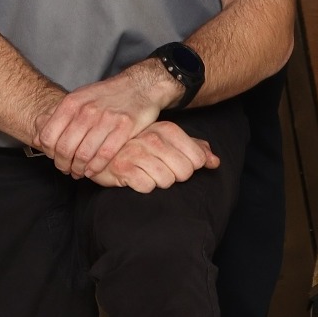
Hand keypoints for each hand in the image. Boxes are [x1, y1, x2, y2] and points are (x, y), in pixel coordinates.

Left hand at [36, 58, 182, 179]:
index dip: (49, 152)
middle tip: (66, 169)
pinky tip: (92, 170)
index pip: (48, 135)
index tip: (54, 157)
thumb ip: (59, 117)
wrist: (140, 85)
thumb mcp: (79, 98)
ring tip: (79, 172)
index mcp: (72, 102)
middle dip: (63, 164)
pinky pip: (104, 155)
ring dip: (79, 169)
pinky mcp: (124, 128)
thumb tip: (38, 138)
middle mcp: (87, 110)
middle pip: (65, 148)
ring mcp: (106, 119)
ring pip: (84, 154)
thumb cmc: (107, 95)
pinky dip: (95, 167)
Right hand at [88, 118, 218, 192]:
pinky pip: (147, 187)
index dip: (190, 167)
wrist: (103, 152)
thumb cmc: (140, 149)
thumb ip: (194, 150)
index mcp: (166, 129)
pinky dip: (144, 187)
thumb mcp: (169, 143)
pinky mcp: (122, 168)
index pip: (196, 158)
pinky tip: (136, 179)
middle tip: (161, 171)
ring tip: (148, 174)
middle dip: (175, 177)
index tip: (177, 164)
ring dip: (159, 182)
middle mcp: (151, 138)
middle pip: (184, 172)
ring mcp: (135, 152)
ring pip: (166, 181)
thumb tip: (215, 162)